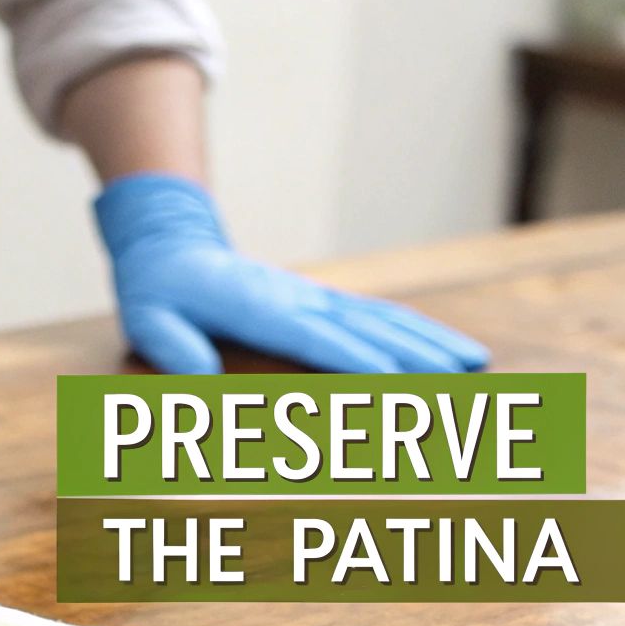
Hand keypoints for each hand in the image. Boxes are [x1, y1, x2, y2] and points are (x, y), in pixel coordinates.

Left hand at [94, 173, 489, 374]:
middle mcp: (297, 300)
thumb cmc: (157, 291)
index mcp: (259, 308)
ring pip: (382, 320)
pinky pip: (376, 316)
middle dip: (416, 353)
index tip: (392, 379)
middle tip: (463, 378)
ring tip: (477, 363)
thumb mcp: (148, 318)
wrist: (172, 244)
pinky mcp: (321, 301)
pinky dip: (415, 332)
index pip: (314, 337)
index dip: (351, 358)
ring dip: (430, 340)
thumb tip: (201, 381)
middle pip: (366, 328)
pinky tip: (446, 350)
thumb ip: (173, 347)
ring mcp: (314, 298)